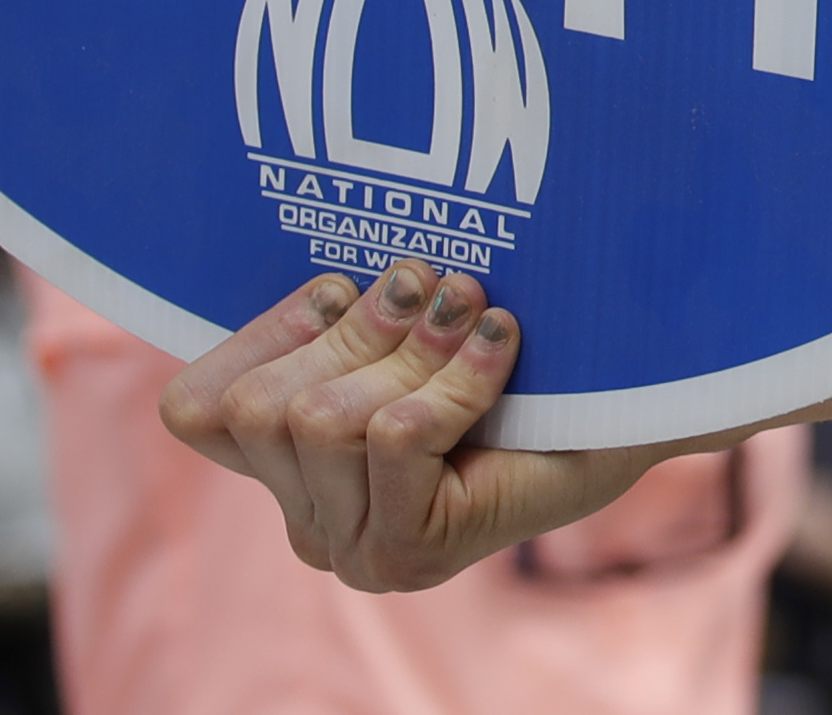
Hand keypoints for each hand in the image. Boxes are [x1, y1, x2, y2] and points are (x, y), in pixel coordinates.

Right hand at [159, 263, 672, 589]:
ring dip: (410, 351)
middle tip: (435, 288)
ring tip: (474, 315)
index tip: (343, 286)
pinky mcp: (408, 555)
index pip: (196, 408)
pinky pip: (394, 437)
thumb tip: (322, 275)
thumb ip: (342, 313)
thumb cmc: (519, 354)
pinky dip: (452, 378)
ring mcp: (354, 552)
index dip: (264, 333)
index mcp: (288, 471)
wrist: (636, 404)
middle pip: (260, 406)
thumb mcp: (408, 323)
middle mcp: (309, 525)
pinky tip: (499, 346)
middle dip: (354, 331)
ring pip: (322, 421)